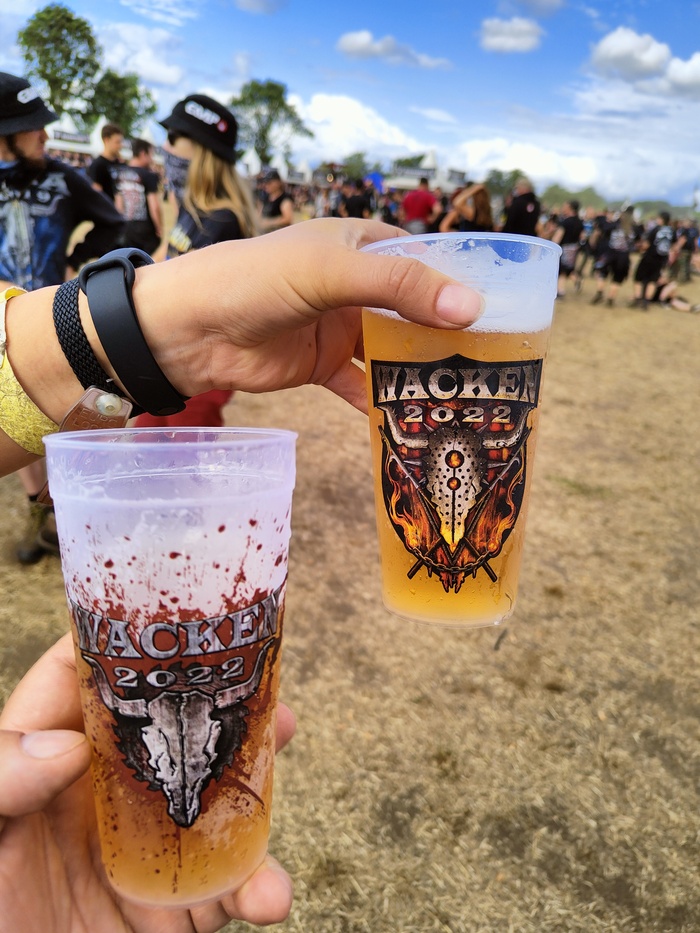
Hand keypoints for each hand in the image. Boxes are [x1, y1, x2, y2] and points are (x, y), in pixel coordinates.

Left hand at [0, 635, 295, 931]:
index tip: (176, 622)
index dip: (125, 646)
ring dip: (258, 780)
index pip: (83, 682)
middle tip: (260, 687)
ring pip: (215, 801)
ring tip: (283, 749)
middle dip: (220, 702)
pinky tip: (268, 894)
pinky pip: (228, 890)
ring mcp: (144, 855)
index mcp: (46, 768)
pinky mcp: (172, 912)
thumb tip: (68, 747)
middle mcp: (101, 802)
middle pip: (170, 730)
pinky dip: (259, 888)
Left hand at [135, 218, 482, 412]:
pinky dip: (383, 404)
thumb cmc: (256, 280)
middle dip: (449, 336)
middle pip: (416, 311)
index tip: (507, 316)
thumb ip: (399, 288)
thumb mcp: (331, 272)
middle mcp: (357, 285)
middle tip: (495, 366)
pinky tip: (411, 425)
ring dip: (422, 373)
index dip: (463, 285)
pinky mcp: (323, 365)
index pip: (427, 262)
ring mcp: (341, 327)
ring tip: (465, 399)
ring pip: (394, 351)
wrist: (189, 330)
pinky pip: (363, 386)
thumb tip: (470, 309)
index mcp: (362, 246)